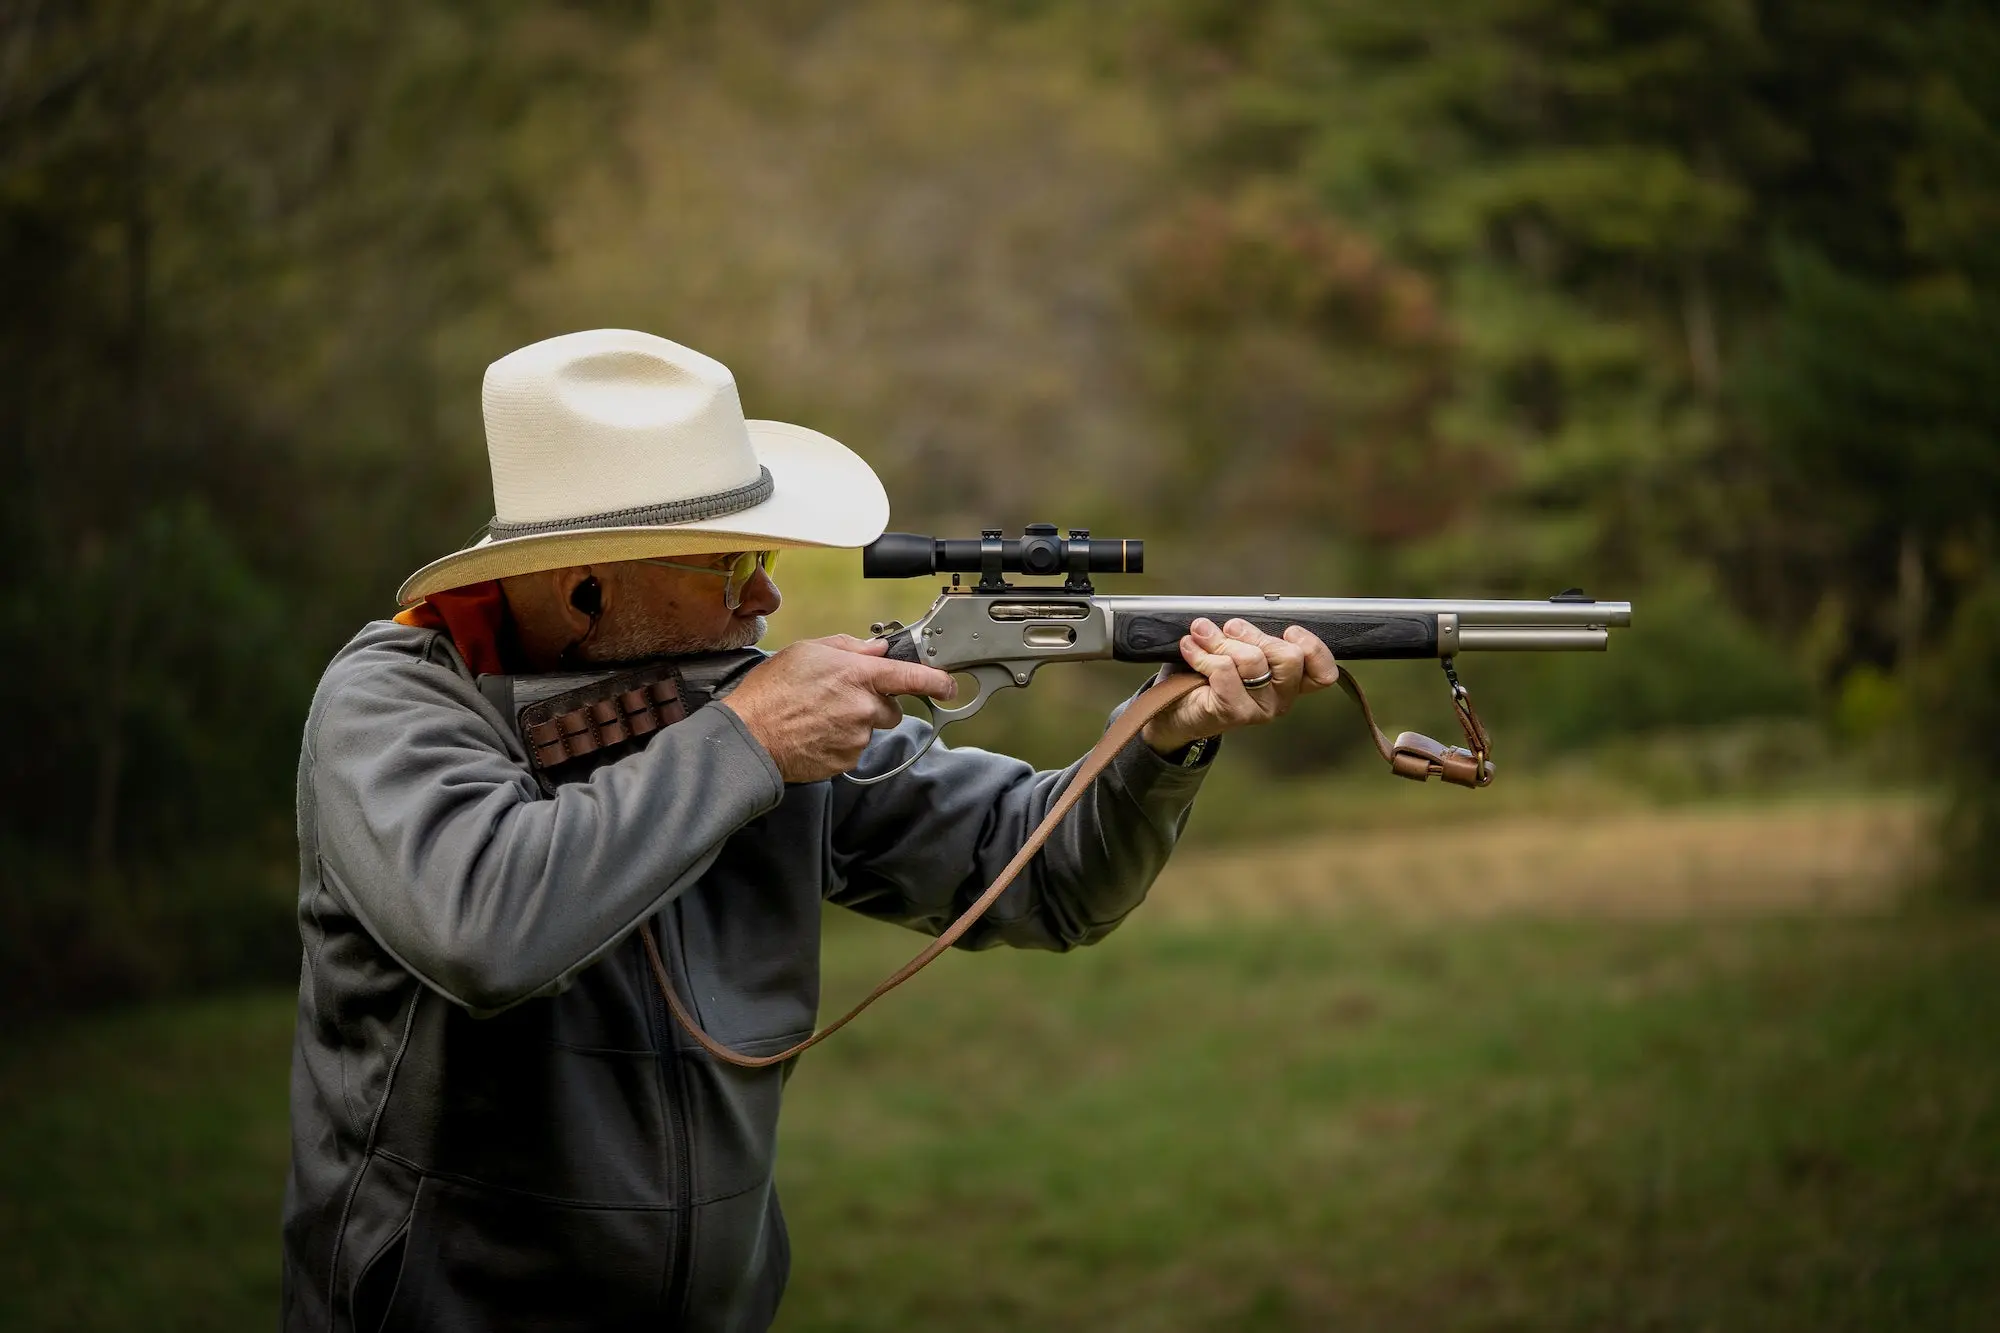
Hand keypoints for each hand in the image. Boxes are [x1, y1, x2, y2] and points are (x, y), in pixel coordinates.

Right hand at [721, 635, 957, 783]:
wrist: (750, 736)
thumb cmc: (772, 691)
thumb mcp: (807, 651)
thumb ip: (849, 647)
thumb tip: (876, 648)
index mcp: (858, 675)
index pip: (911, 677)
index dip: (936, 680)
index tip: (948, 685)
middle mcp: (863, 707)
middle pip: (891, 708)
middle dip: (875, 704)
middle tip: (840, 698)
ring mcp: (857, 737)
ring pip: (871, 728)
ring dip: (856, 723)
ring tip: (820, 716)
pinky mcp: (847, 760)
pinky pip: (855, 748)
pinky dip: (842, 742)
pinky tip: (817, 733)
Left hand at [1140, 618, 1339, 755]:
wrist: (1174, 711)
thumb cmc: (1207, 677)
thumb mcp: (1236, 651)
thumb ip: (1248, 637)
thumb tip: (1237, 619)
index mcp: (1290, 683)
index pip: (1324, 673)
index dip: (1313, 648)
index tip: (1289, 630)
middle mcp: (1281, 699)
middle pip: (1290, 657)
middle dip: (1256, 634)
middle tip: (1230, 629)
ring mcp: (1260, 710)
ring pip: (1253, 660)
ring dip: (1222, 640)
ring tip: (1202, 635)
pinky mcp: (1234, 713)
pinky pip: (1224, 670)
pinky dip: (1203, 654)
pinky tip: (1190, 649)